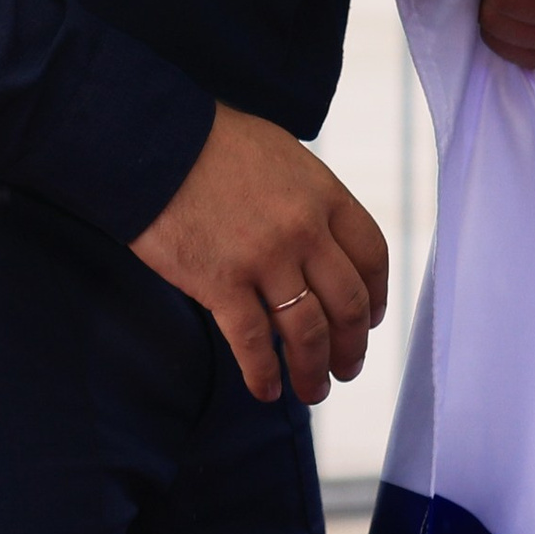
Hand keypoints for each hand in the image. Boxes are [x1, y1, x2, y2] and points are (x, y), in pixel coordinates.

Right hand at [130, 102, 389, 404]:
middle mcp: (305, 230)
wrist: (157, 143)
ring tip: (313, 390)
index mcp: (324, 194)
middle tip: (347, 368)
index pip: (372, 256)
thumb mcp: (284, 159)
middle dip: (351, 346)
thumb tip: (322, 243)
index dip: (377, 296)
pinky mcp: (221, 284)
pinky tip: (266, 389)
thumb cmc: (215, 145)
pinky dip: (264, 374)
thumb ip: (309, 201)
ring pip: (307, 332)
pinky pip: (254, 343)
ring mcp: (265, 259)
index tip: (372, 319)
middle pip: (347, 303)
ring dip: (314, 370)